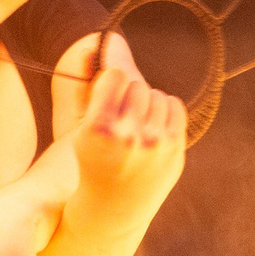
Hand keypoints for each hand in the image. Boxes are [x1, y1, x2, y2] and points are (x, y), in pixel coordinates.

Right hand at [70, 66, 186, 221]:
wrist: (112, 209)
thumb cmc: (92, 162)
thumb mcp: (79, 129)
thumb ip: (87, 87)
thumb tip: (95, 46)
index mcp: (100, 130)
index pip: (115, 75)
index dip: (110, 83)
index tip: (107, 95)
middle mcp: (130, 136)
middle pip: (137, 85)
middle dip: (128, 95)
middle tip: (120, 115)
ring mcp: (156, 145)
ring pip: (156, 94)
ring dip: (146, 104)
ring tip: (135, 125)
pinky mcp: (175, 150)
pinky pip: (174, 106)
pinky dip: (164, 111)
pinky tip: (152, 128)